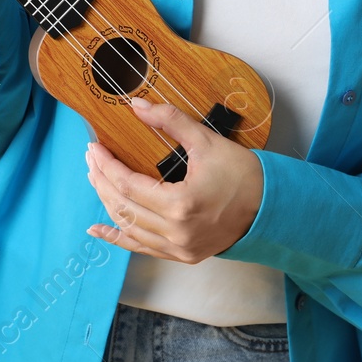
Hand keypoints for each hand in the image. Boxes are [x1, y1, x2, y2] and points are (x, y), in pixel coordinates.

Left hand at [83, 97, 263, 262]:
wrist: (270, 207)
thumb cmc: (242, 174)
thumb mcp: (206, 141)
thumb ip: (170, 121)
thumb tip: (136, 106)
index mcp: (181, 205)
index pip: (127, 184)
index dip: (106, 164)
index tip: (94, 148)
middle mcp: (176, 233)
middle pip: (123, 206)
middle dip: (101, 180)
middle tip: (91, 158)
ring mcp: (179, 248)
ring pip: (129, 228)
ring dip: (107, 204)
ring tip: (94, 180)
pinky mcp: (182, 255)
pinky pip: (141, 248)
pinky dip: (118, 238)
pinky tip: (98, 230)